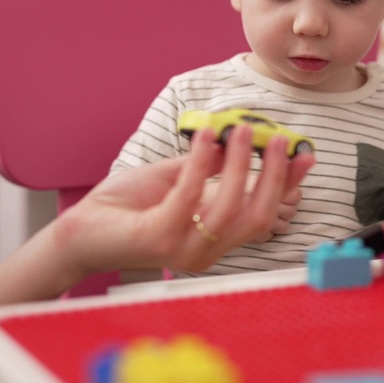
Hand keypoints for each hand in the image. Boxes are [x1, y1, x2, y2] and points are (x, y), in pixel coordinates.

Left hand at [53, 126, 313, 274]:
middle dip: (274, 176)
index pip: (262, 216)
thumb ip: (205, 168)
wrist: (79, 232)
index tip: (304, 155)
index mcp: (213, 240)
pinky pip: (190, 198)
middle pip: (258, 217)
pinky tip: (205, 137)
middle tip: (278, 139)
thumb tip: (236, 139)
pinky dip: (202, 165)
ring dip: (239, 165)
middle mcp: (205, 251)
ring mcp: (183, 249)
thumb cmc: (123, 208)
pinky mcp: (159, 240)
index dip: (287, 186)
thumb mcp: (173, 180)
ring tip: (240, 130)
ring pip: (230, 210)